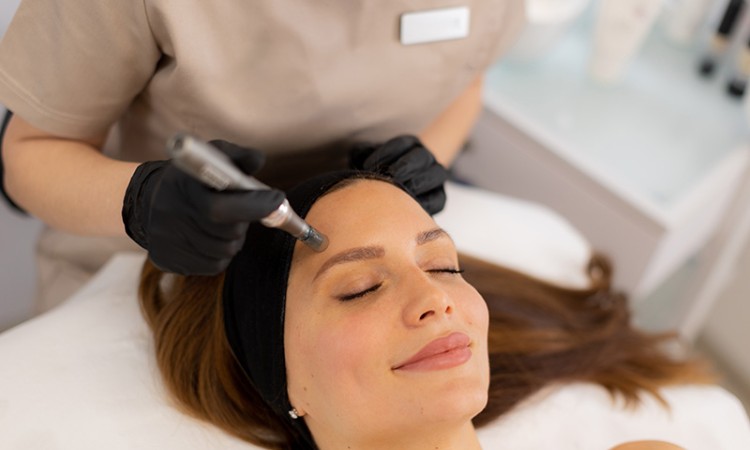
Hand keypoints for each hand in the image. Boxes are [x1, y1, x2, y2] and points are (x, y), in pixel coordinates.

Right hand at [122, 140, 283, 274]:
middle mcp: (172, 214)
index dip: (254, 206)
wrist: (148, 201)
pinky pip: (213, 265)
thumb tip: (258, 160)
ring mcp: (167, 240)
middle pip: (228, 233)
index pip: (220, 208)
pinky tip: (210, 238)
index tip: (277, 199)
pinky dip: (220, 254)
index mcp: (184, 186)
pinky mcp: (167, 260)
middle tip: (239, 211)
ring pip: (224, 251)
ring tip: (223, 224)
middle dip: (243, 222)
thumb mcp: (212, 156)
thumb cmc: (192, 178)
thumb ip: (238, 157)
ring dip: (233, 239)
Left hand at [350, 135, 447, 213]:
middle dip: (405, 165)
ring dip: (418, 182)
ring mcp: (436, 177)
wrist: (392, 196)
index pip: (402, 143)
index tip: (367, 165)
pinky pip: (439, 199)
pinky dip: (426, 203)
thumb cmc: (377, 174)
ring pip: (437, 174)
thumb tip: (358, 155)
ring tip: (401, 192)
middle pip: (422, 156)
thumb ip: (362, 154)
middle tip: (390, 176)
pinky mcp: (440, 197)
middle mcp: (426, 158)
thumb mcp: (368, 159)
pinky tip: (410, 206)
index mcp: (410, 144)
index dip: (385, 152)